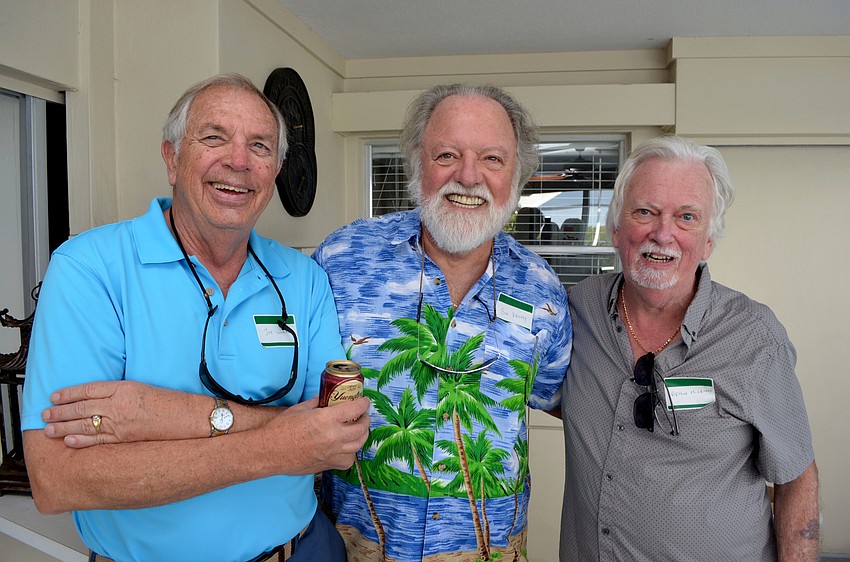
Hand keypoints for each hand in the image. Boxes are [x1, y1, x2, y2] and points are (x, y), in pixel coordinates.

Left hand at [42, 381, 197, 447]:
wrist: (187, 418)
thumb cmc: (169, 402)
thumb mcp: (142, 388)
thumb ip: (119, 392)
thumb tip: (97, 398)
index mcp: (123, 388)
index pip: (89, 389)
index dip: (69, 393)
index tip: (55, 396)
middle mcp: (119, 404)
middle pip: (82, 407)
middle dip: (60, 411)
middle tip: (45, 414)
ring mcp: (121, 422)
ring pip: (85, 423)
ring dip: (64, 426)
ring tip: (48, 429)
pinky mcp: (125, 438)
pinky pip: (98, 439)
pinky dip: (81, 440)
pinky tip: (69, 440)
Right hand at [267, 396, 370, 472]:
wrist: (269, 452)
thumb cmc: (281, 429)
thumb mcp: (300, 409)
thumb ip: (318, 402)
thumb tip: (327, 396)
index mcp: (326, 419)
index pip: (355, 409)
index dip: (363, 403)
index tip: (364, 401)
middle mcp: (333, 437)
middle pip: (362, 428)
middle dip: (365, 419)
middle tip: (362, 415)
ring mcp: (332, 453)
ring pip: (358, 445)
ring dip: (361, 435)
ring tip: (358, 429)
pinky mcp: (327, 465)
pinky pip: (348, 460)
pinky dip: (350, 453)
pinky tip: (346, 447)